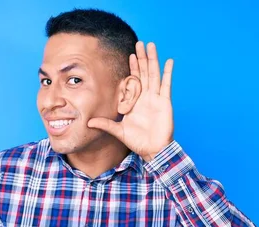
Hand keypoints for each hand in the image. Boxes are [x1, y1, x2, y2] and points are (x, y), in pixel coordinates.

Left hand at [88, 41, 174, 161]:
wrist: (152, 150)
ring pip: (154, 74)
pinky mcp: (165, 102)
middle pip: (144, 73)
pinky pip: (166, 85)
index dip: (132, 67)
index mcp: (135, 101)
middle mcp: (146, 97)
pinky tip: (170, 61)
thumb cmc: (137, 142)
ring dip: (153, 60)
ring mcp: (156, 98)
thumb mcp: (118, 131)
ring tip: (152, 45)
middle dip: (142, 58)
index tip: (129, 55)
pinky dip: (168, 73)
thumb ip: (105, 124)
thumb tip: (89, 122)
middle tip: (139, 43)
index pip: (134, 80)